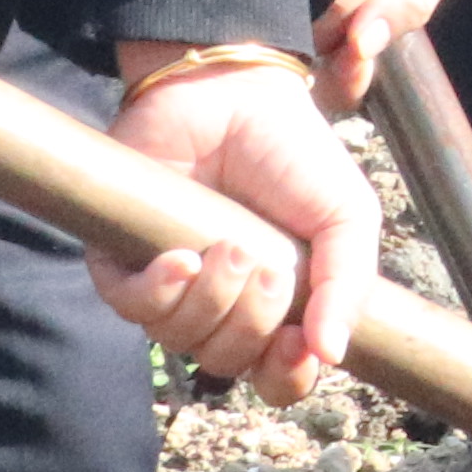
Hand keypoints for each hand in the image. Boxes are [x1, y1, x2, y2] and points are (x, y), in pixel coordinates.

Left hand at [97, 53, 370, 403]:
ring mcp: (172, 285)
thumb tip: (334, 354)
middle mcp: (222, 303)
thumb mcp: (348, 217)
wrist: (232, 95)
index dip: (285, 376)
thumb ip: (348, 285)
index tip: (297, 345)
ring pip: (178, 340)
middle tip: (269, 263)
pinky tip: (180, 258)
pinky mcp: (122, 260)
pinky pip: (130, 308)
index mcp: (280, 302)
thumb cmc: (294, 154)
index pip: (275, 375)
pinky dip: (156, 292)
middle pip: (226, 362)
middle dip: (251, 322)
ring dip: (209, 301)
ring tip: (227, 245)